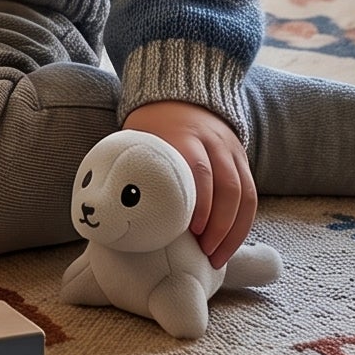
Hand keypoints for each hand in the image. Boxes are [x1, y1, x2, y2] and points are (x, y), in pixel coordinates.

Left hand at [123, 100, 256, 269]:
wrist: (181, 97)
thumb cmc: (151, 127)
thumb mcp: (137, 136)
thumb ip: (128, 163)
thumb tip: (102, 205)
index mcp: (183, 135)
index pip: (198, 170)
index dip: (199, 203)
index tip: (191, 231)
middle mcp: (212, 142)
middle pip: (227, 186)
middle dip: (219, 225)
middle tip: (205, 253)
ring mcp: (231, 151)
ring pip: (244, 194)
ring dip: (233, 231)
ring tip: (217, 258)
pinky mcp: (242, 160)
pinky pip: (251, 195)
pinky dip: (243, 223)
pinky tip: (229, 245)